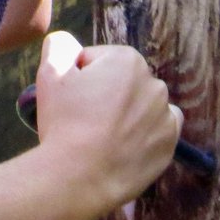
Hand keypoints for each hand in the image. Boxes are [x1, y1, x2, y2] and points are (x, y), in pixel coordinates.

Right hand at [33, 31, 182, 210]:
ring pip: (139, 107)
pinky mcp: (169, 145)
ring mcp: (165, 116)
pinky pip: (155, 132)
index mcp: (128, 60)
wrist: (78, 178)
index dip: (78, 79)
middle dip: (105, 95)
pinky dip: (142, 136)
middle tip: (83, 120)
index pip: (97, 62)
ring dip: (125, 114)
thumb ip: (60, 45)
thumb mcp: (50, 72)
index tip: (71, 100)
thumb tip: (67, 42)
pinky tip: (122, 146)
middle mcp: (154, 83)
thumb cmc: (64, 123)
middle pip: (121, 83)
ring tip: (101, 137)